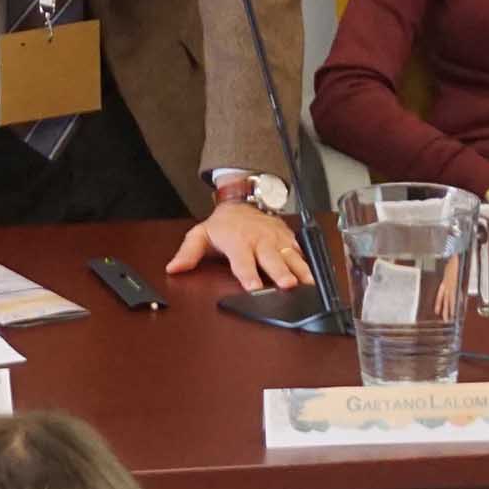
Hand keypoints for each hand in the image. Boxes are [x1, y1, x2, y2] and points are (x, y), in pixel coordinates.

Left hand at [167, 201, 308, 291]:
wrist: (243, 201)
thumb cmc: (223, 224)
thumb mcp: (200, 234)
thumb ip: (188, 253)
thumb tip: (174, 268)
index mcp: (238, 241)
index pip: (243, 261)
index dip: (249, 275)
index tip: (254, 287)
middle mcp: (259, 240)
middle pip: (272, 259)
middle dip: (281, 272)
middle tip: (288, 284)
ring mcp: (276, 239)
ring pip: (291, 256)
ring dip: (300, 270)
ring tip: (309, 284)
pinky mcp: (288, 239)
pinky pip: (300, 253)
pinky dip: (308, 265)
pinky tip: (315, 278)